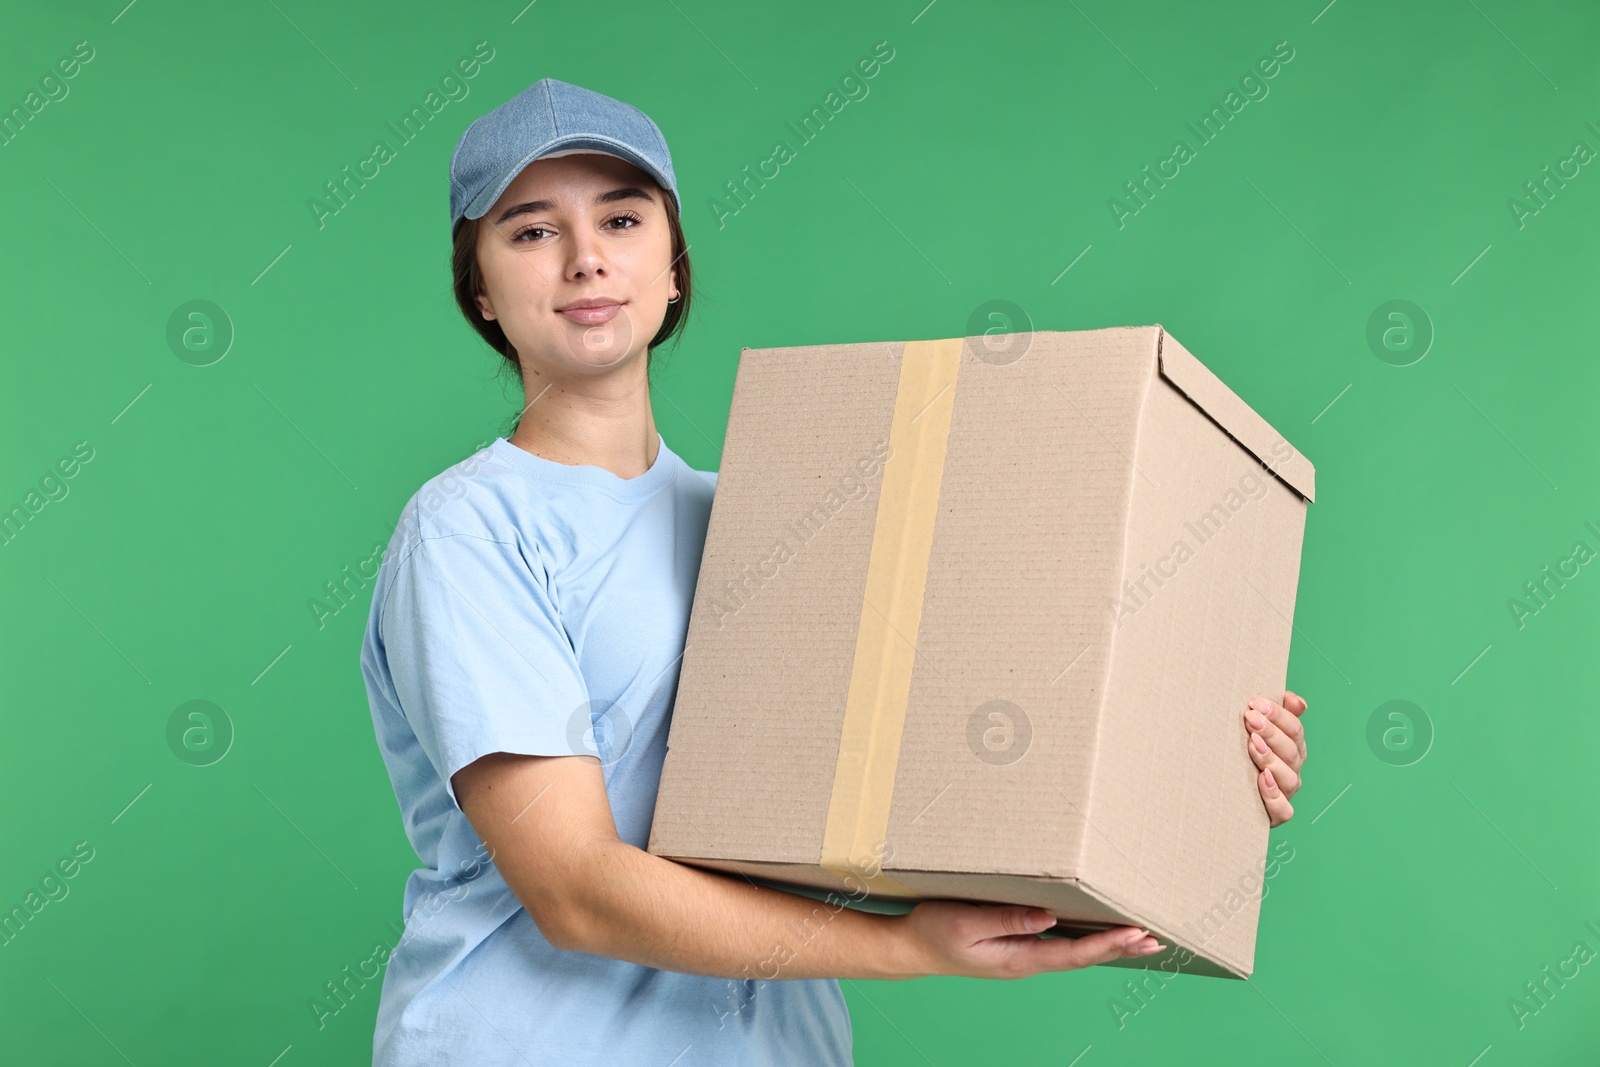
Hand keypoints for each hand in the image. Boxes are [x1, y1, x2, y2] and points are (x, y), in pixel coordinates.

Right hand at [898, 900, 1162, 978]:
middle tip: (1155, 938)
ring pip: (1075, 952)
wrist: (911, 949)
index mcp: (1018, 958)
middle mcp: (1027, 960)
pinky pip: (1061, 945)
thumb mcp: (966, 923)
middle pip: (1084, 957)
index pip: (1074, 953)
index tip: (1136, 932)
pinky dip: (1086, 940)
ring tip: (1139, 938)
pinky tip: (1095, 932)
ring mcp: (1022, 956)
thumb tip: (1047, 918)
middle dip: (1120, 948)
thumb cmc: (934, 932)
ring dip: (1108, 945)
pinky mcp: (1016, 947)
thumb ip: (1006, 920)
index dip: (1107, 943)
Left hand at [1243, 690, 1307, 826]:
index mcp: (1292, 748)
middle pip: (1291, 750)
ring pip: (1289, 778)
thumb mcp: (1257, 731)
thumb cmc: (1241, 756)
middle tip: (1251, 719)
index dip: (1278, 715)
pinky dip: (1274, 794)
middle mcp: (1292, 770)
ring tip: (1253, 745)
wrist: (1223, 796)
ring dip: (1271, 759)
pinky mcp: (1276, 814)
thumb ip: (1278, 714)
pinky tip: (1262, 778)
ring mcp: (1286, 792)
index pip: (1294, 729)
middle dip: (1271, 732)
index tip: (1256, 704)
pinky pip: (1283, 809)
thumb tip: (1296, 701)